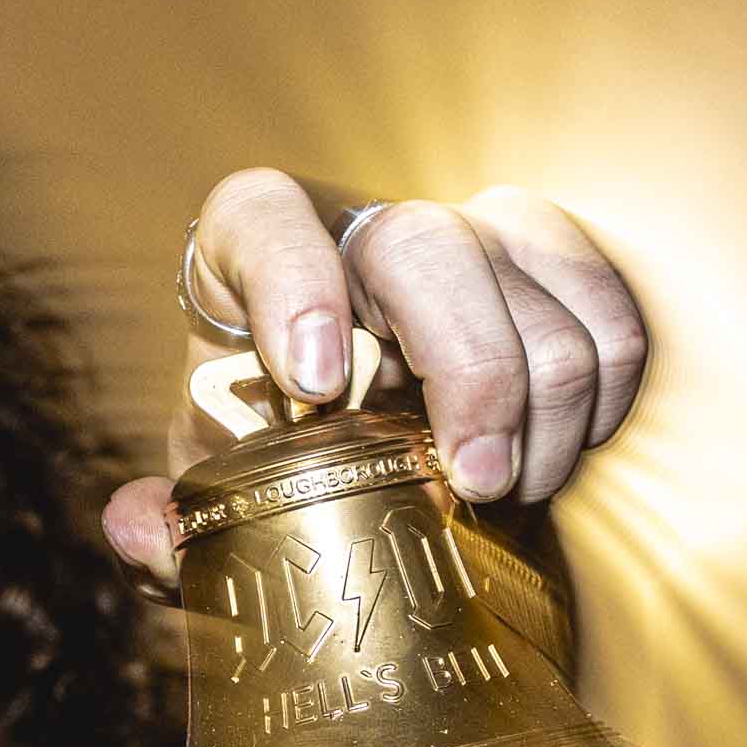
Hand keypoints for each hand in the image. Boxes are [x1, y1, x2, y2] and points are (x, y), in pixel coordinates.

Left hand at [105, 171, 646, 583]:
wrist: (345, 441)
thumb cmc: (266, 449)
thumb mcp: (210, 491)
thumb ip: (168, 524)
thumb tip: (141, 530)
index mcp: (252, 258)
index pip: (260, 216)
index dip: (291, 281)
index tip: (314, 383)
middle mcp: (361, 230)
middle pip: (428, 244)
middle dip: (468, 368)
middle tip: (474, 484)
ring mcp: (465, 236)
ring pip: (533, 272)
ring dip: (543, 398)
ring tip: (513, 493)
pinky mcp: (546, 268)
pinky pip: (606, 305)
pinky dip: (601, 389)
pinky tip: (561, 454)